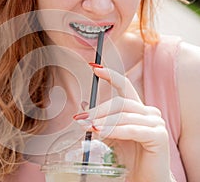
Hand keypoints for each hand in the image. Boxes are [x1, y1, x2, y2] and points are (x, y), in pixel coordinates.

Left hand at [75, 66, 173, 181]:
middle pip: (120, 103)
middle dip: (98, 110)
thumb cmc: (128, 156)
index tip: (94, 68)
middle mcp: (149, 112)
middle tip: (81, 117)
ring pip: (124, 115)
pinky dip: (114, 130)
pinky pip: (132, 129)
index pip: (125, 86)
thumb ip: (101, 121)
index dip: (110, 75)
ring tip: (87, 126)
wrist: (144, 178)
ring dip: (102, 121)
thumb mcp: (110, 134)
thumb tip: (82, 108)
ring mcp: (156, 123)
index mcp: (138, 109)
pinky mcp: (159, 136)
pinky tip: (101, 132)